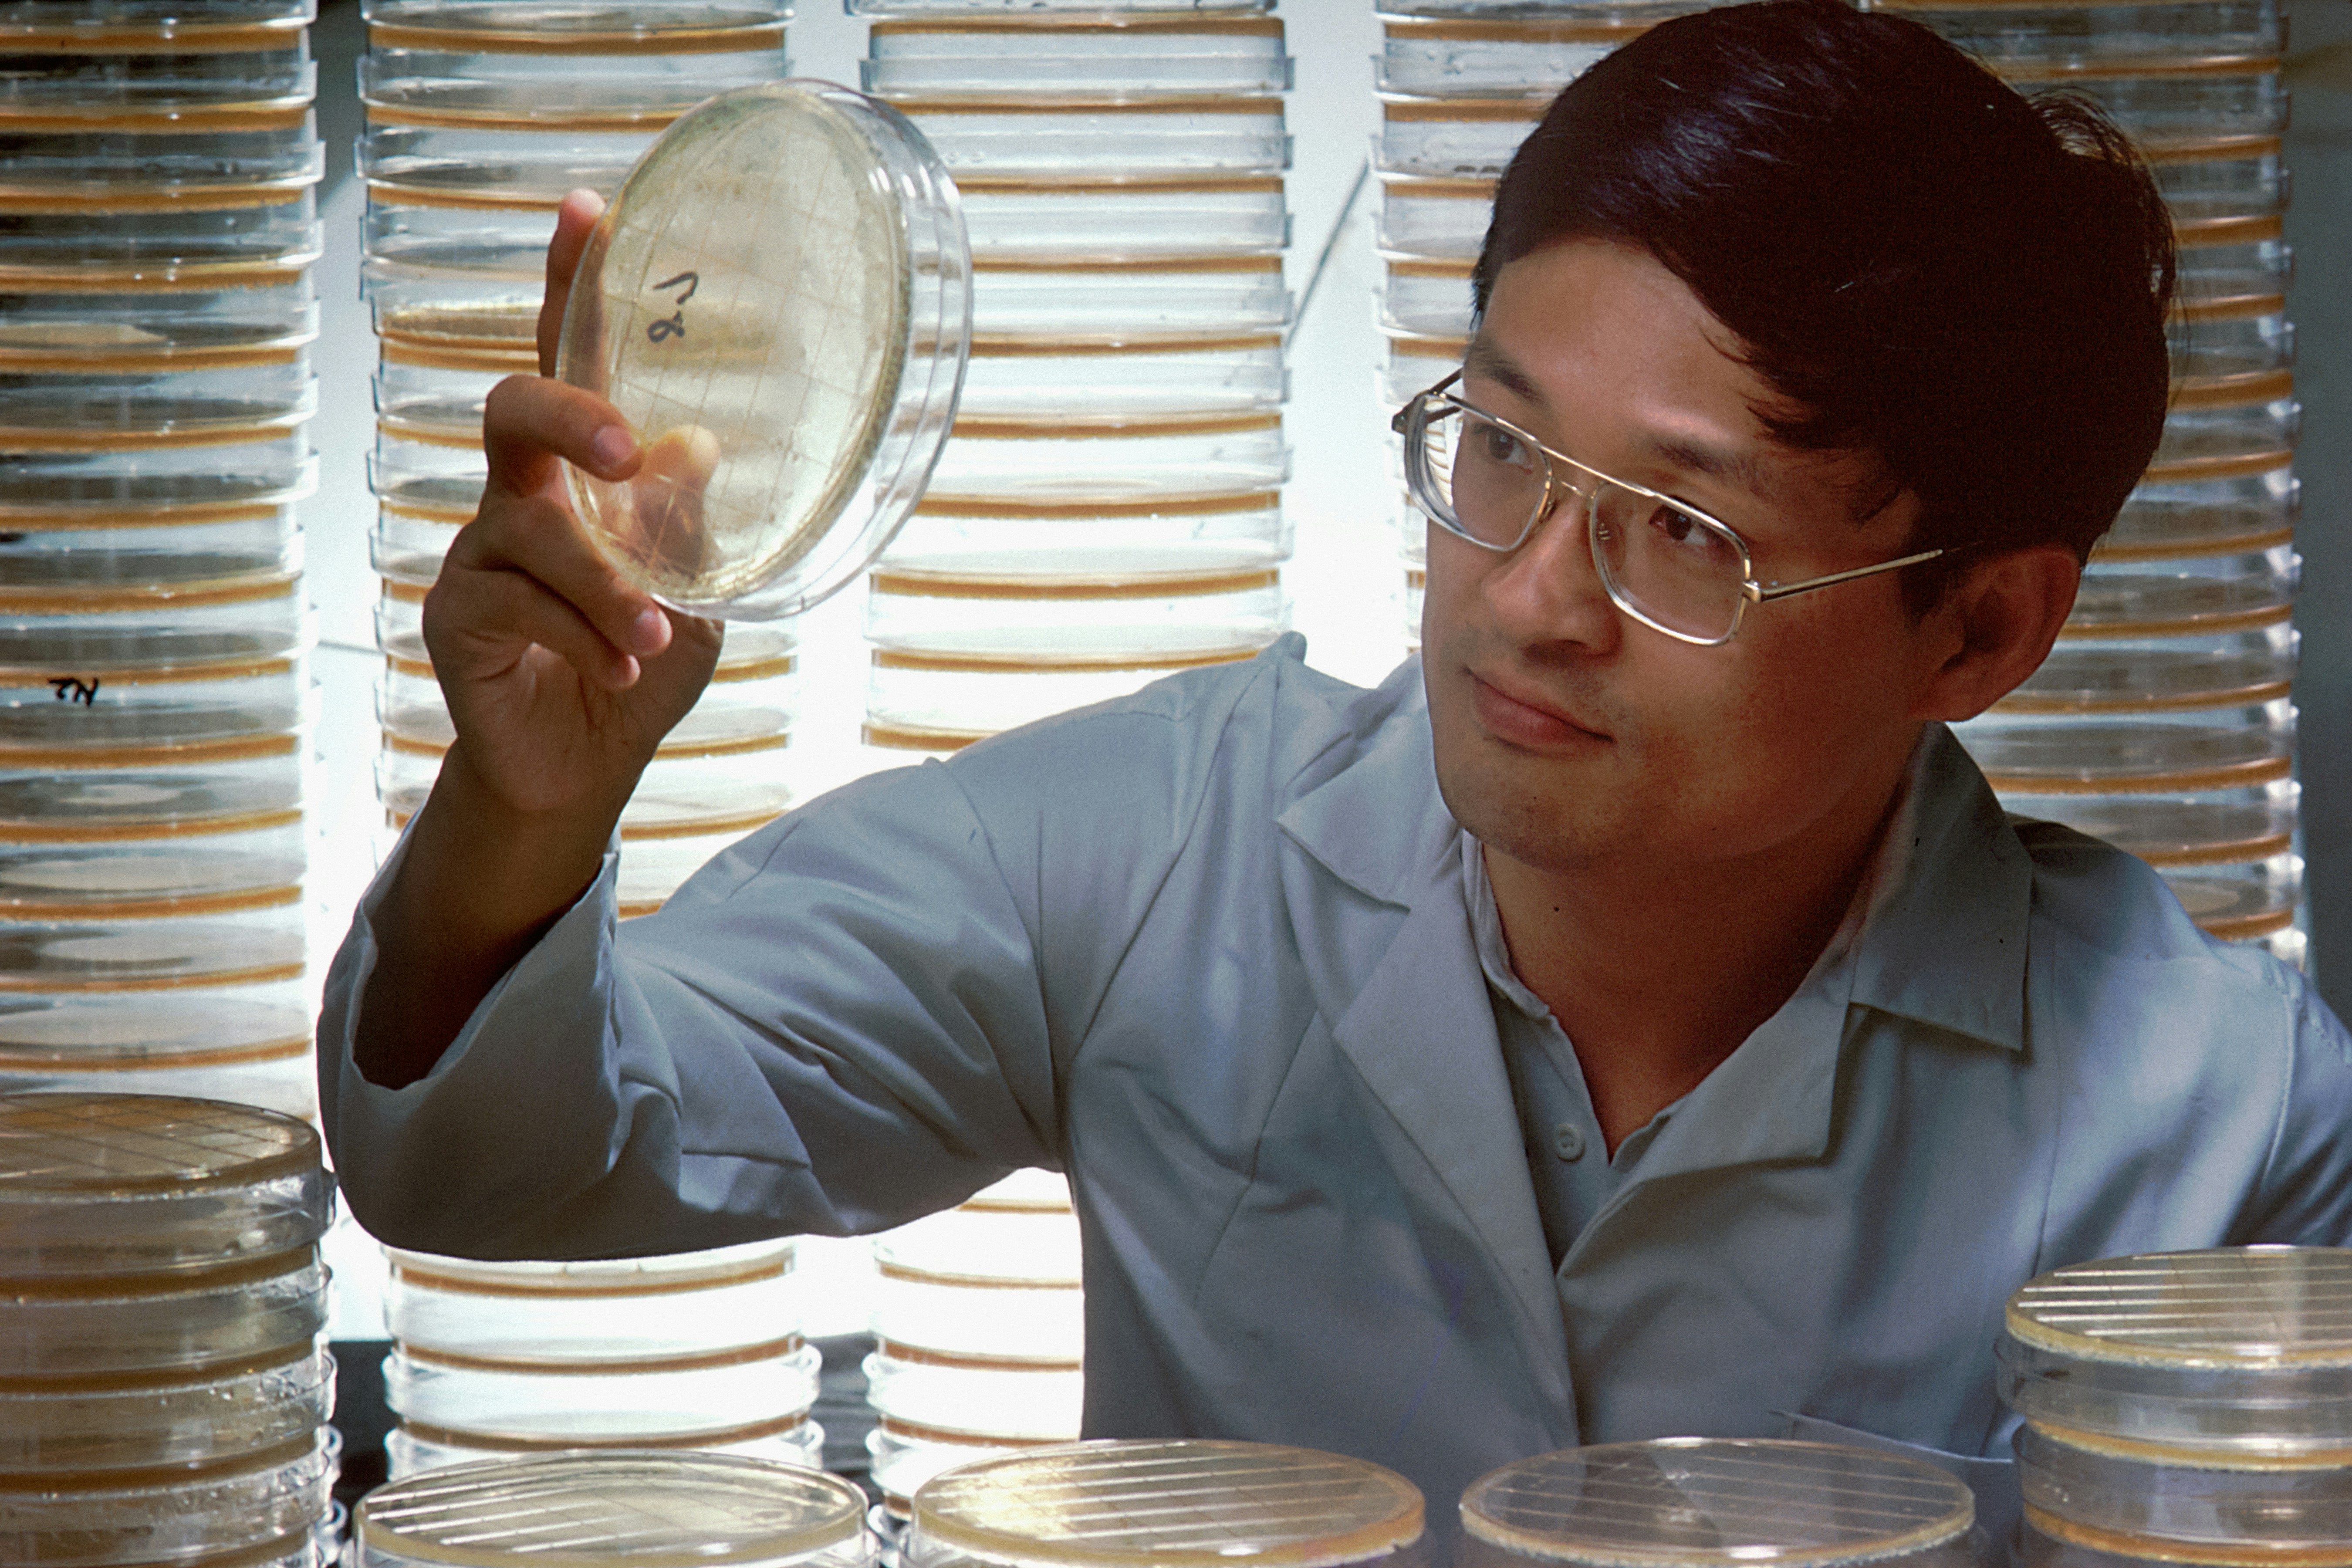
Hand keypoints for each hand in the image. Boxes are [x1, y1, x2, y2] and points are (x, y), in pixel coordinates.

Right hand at [354, 192, 723, 1087]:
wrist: (589, 763)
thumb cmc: (641, 662)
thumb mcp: (694, 590)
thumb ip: (690, 523)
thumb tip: (697, 446)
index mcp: (581, 472)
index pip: (573, 359)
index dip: (572, 284)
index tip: (588, 206)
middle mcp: (519, 494)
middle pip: (513, 408)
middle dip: (570, 415)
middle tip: (629, 456)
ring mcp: (479, 549)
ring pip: (534, 530)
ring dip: (608, 589)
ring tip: (653, 642)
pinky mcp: (453, 610)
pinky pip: (516, 602)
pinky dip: (585, 636)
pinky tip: (615, 671)